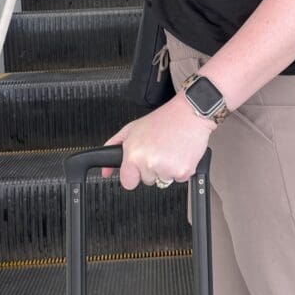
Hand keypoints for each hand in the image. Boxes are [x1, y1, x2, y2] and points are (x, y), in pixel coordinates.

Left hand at [101, 94, 216, 188]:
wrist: (189, 113)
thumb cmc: (163, 119)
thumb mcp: (132, 129)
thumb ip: (113, 148)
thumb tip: (105, 171)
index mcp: (134, 153)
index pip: (127, 182)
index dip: (133, 174)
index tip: (138, 165)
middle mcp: (149, 162)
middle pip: (147, 180)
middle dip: (152, 168)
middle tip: (158, 149)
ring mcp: (166, 169)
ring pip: (162, 180)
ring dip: (166, 169)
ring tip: (169, 149)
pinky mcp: (182, 172)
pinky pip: (178, 180)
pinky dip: (180, 169)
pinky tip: (179, 153)